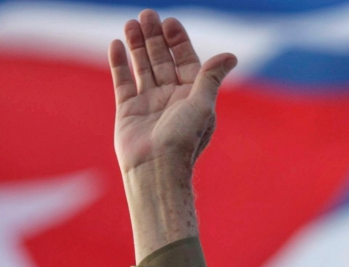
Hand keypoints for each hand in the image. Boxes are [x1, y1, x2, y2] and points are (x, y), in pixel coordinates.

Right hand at [109, 10, 236, 174]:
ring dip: (137, 45)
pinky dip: (120, 63)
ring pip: (143, 67)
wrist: (156, 168)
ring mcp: (149, 103)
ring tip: (130, 22)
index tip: (169, 22)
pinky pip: (124, 82)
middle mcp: (171, 98)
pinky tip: (116, 44)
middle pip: (163, 61)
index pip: (186, 61)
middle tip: (147, 15)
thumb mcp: (201, 105)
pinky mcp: (128, 111)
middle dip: (155, 38)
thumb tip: (231, 55)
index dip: (178, 41)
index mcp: (192, 97)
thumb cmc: (183, 140)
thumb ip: (210, 78)